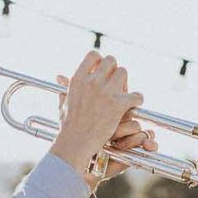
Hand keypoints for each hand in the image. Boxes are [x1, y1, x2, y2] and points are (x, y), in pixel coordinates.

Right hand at [49, 52, 143, 180]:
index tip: (103, 71)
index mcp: (78, 79)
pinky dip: (137, 100)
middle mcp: (92, 82)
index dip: (101, 61)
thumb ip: (64, 87)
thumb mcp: (64, 103)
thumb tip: (59, 76)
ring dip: (126, 83)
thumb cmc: (69, 126)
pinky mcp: (118, 105)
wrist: (76, 142)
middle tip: (115, 84)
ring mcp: (106, 92)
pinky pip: (136, 94)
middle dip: (115, 71)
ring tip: (123, 94)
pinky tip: (133, 105)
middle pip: (112, 61)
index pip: (94, 54)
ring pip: (124, 73)